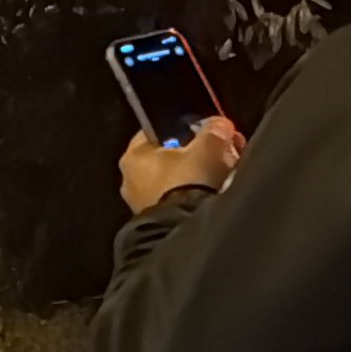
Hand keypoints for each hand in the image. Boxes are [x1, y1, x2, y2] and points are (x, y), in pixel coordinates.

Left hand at [119, 116, 243, 214]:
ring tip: (221, 177)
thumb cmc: (189, 180)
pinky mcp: (155, 221)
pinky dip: (193, 197)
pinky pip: (176, 201)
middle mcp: (130, 179)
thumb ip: (213, 132)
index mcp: (132, 156)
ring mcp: (141, 203)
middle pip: (166, 158)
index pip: (154, 133)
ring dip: (195, 178)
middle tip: (218, 155)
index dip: (181, 129)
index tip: (203, 132)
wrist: (185, 227)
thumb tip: (219, 124)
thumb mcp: (208, 148)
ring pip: (173, 181)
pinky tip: (213, 197)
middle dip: (193, 155)